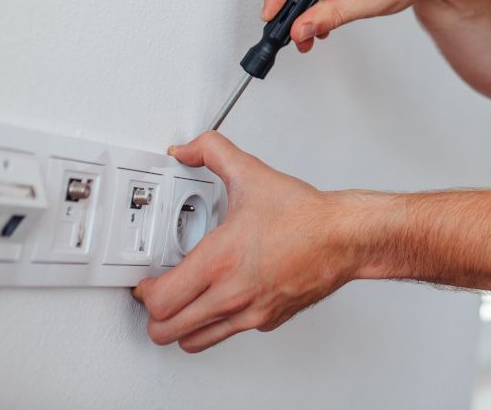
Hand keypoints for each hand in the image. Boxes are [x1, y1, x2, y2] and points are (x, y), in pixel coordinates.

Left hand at [133, 131, 356, 352]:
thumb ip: (213, 152)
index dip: (145, 292)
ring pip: (194, 342)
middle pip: (167, 331)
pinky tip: (225, 298)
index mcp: (220, 261)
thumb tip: (187, 149)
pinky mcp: (267, 320)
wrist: (345, 237)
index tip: (148, 280)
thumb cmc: (305, 215)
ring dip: (183, 326)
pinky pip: (229, 333)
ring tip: (186, 303)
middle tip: (161, 295)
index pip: (159, 301)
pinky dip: (220, 322)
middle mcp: (232, 294)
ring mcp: (250, 312)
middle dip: (157, 315)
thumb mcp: (252, 174)